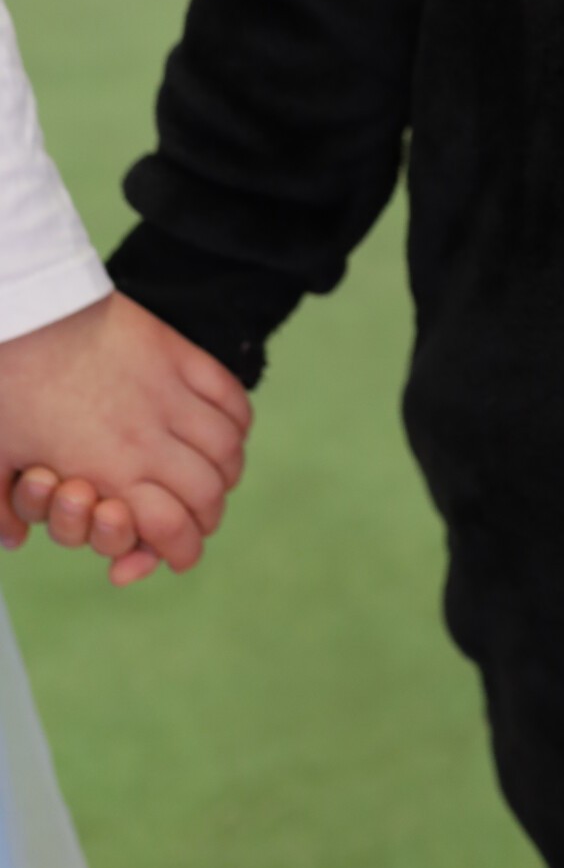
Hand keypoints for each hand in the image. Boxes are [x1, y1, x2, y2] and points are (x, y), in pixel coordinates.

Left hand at [0, 291, 251, 583]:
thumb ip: (2, 509)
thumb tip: (16, 540)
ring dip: (225, 472)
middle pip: (209, 495)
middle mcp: (150, 439)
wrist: (26, 312)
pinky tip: (224, 430)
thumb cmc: (6, 386)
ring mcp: (170, 394)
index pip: (173, 531)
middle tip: (193, 521)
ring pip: (228, 448)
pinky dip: (236, 421)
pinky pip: (230, 395)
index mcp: (109, 472)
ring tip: (213, 478)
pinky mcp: (179, 355)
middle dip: (205, 518)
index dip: (179, 552)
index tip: (175, 555)